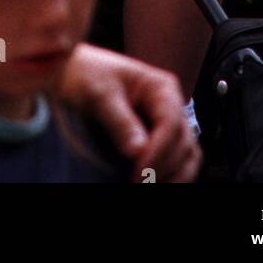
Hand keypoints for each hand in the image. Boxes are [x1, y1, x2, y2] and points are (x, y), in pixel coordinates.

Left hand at [58, 43, 200, 182]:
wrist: (75, 75)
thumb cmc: (87, 76)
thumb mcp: (99, 94)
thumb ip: (119, 121)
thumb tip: (137, 151)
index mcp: (161, 87)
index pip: (171, 123)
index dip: (159, 151)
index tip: (139, 173)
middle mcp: (170, 106)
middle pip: (183, 143)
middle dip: (165, 168)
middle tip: (140, 185)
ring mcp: (167, 124)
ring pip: (187, 156)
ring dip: (174, 177)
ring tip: (148, 187)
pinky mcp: (159, 141)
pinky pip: (176, 163)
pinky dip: (169, 176)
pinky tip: (151, 183)